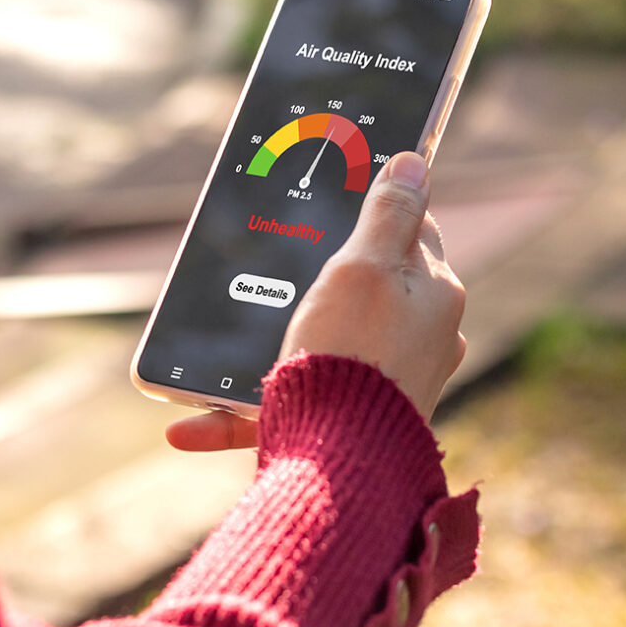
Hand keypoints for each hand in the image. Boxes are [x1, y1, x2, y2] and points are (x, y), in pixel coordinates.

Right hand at [165, 151, 465, 449]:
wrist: (341, 466)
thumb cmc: (352, 355)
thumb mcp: (365, 267)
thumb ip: (388, 212)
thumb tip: (416, 159)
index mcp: (435, 293)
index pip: (412, 228)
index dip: (375, 209)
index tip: (338, 201)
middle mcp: (426, 337)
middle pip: (374, 281)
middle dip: (327, 274)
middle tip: (282, 265)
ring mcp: (393, 379)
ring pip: (330, 340)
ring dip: (278, 339)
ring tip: (229, 341)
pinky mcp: (356, 417)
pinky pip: (300, 403)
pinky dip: (249, 405)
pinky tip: (189, 425)